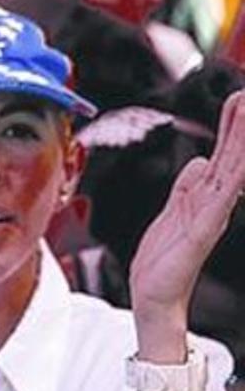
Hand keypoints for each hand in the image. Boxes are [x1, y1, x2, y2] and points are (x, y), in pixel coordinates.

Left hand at [130, 91, 244, 338]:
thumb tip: (198, 160)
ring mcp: (211, 215)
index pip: (222, 154)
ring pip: (231, 171)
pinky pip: (220, 199)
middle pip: (231, 156)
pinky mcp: (202, 230)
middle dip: (239, 125)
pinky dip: (231, 178)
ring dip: (239, 142)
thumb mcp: (173, 210)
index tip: (239, 97)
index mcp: (204, 195)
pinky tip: (239, 162)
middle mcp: (214, 202)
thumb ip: (186, 185)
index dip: (231, 127)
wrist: (154, 293)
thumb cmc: (164, 257)